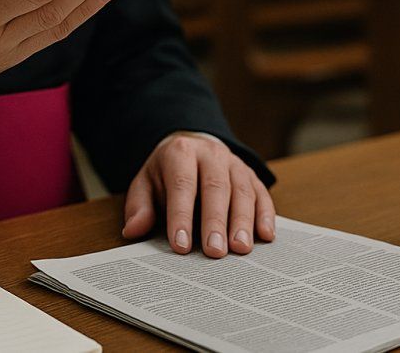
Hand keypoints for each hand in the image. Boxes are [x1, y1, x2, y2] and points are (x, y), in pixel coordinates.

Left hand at [121, 132, 275, 257]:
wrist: (192, 148)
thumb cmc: (167, 173)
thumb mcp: (145, 183)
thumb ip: (139, 206)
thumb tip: (133, 231)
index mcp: (181, 153)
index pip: (182, 185)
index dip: (181, 215)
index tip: (181, 245)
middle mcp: (211, 154)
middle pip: (216, 187)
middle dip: (216, 221)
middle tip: (215, 251)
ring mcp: (235, 164)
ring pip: (242, 191)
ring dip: (243, 221)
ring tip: (240, 248)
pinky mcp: (252, 175)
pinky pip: (262, 193)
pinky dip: (266, 214)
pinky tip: (265, 235)